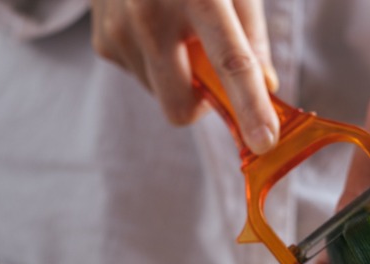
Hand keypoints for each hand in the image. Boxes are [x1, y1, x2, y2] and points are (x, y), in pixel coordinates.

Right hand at [90, 0, 279, 153]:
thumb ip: (252, 36)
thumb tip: (266, 88)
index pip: (231, 62)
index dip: (250, 106)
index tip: (264, 141)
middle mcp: (150, 16)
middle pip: (181, 106)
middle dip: (201, 105)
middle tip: (212, 72)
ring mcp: (119, 32)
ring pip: (162, 95)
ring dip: (179, 78)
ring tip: (178, 31)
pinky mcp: (103, 43)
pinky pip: (143, 78)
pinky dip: (158, 64)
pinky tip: (155, 28)